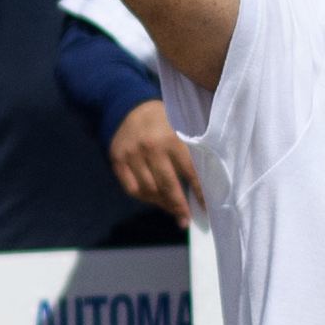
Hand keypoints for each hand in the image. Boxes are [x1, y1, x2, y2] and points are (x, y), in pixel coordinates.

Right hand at [107, 99, 200, 220]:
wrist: (128, 106)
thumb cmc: (162, 119)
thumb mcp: (180, 127)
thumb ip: (189, 151)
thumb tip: (203, 183)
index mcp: (171, 139)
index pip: (190, 172)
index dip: (199, 192)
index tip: (206, 206)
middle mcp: (151, 148)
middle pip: (168, 185)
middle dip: (179, 206)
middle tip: (186, 218)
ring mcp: (132, 155)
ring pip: (149, 190)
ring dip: (163, 204)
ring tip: (173, 210)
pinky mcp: (118, 161)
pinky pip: (132, 188)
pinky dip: (144, 197)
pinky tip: (154, 199)